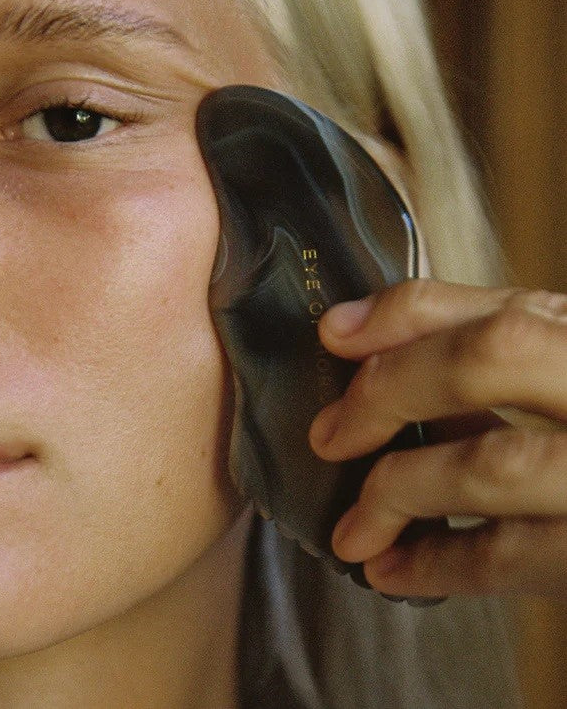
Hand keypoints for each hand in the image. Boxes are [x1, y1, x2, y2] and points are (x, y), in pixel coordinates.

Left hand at [307, 279, 566, 599]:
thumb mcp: (557, 369)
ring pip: (494, 463)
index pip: (498, 304)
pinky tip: (390, 569)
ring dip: (400, 493)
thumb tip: (350, 328)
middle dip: (390, 390)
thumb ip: (472, 343)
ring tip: (351, 529)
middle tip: (329, 436)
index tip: (334, 335)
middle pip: (488, 358)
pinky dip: (439, 564)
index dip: (403, 316)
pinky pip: (515, 556)